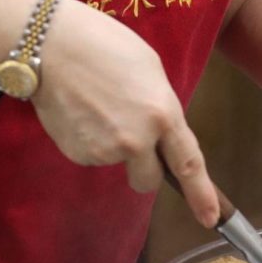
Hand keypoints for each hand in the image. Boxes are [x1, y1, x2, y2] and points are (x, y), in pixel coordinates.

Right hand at [31, 0, 219, 225]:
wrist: (50, 44)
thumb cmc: (104, 45)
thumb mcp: (150, 71)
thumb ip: (161, 107)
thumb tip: (161, 133)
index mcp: (162, 114)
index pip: (188, 164)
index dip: (201, 195)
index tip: (210, 218)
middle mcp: (137, 140)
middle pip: (149, 180)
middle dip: (146, 168)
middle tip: (132, 135)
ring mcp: (104, 151)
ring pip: (118, 163)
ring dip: (114, 146)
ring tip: (99, 105)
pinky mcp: (77, 154)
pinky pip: (92, 155)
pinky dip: (90, 140)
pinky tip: (81, 110)